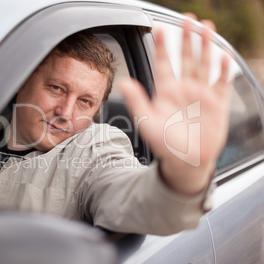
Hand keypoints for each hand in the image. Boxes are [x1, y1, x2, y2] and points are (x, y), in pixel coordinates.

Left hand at [119, 19, 231, 194]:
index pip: (164, 63)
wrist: (186, 162)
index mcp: (166, 92)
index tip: (160, 28)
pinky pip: (221, 83)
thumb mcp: (147, 122)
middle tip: (188, 19)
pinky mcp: (217, 104)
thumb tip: (123, 82)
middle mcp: (184, 90)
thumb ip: (137, 101)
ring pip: (204, 65)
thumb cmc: (165, 145)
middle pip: (186, 58)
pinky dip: (223, 70)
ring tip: (207, 28)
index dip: (163, 46)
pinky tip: (224, 56)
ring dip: (206, 47)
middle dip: (187, 39)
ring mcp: (201, 95)